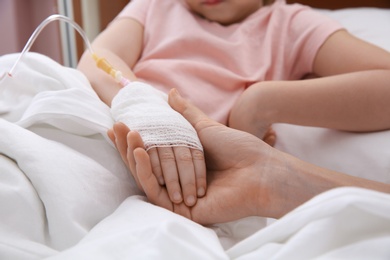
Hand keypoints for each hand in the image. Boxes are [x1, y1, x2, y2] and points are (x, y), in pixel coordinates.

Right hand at [110, 89, 285, 223]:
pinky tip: (141, 151)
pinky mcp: (178, 210)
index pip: (152, 150)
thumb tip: (170, 92)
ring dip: (133, 155)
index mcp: (182, 163)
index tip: (121, 122)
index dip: (136, 137)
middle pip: (145, 164)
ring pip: (146, 177)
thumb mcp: (206, 128)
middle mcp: (177, 180)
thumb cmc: (238, 149)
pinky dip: (146, 172)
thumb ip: (185, 114)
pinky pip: (155, 192)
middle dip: (129, 144)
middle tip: (117, 124)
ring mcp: (176, 196)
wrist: (259, 171)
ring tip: (126, 132)